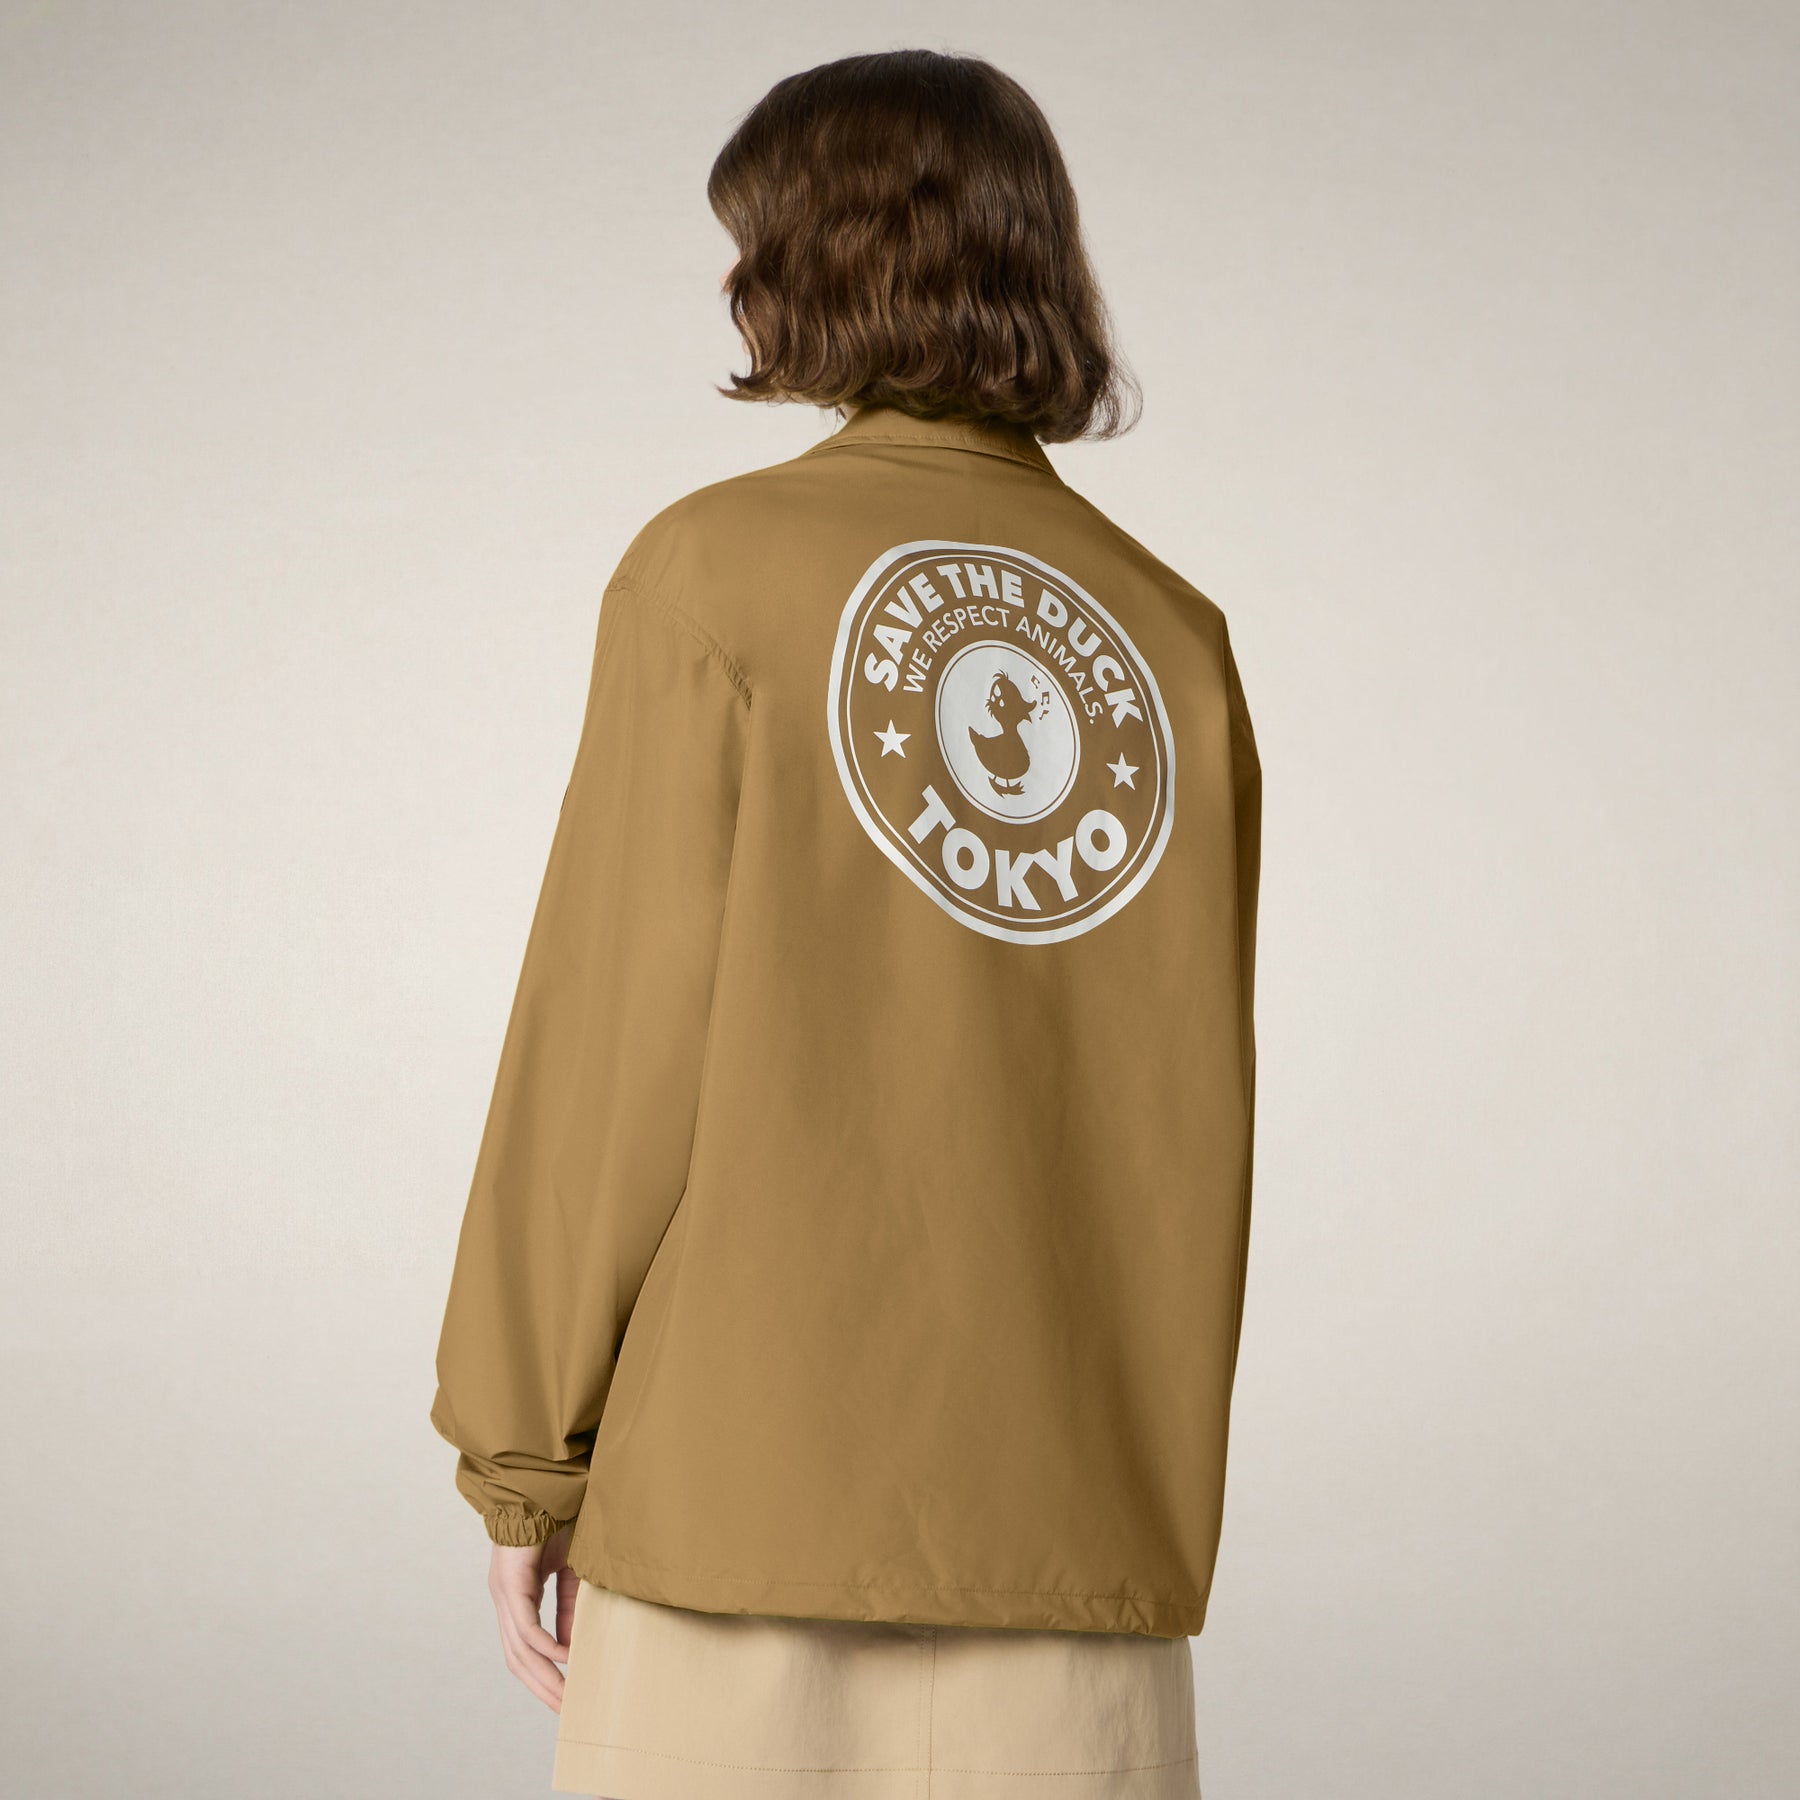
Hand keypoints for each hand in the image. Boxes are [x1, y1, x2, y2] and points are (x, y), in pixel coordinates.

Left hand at [488, 1523, 576, 1710]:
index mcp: (517, 1600)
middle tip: (565, 1712)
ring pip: (519, 1651)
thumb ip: (569, 1610)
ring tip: (565, 1697)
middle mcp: (505, 1603)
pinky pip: (527, 1626)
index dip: (543, 1677)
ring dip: (543, 1677)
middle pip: (519, 1661)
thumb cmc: (557, 1524)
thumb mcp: (570, 1574)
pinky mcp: (510, 1584)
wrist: (544, 1489)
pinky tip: (565, 1658)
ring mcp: (504, 1595)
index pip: (525, 1651)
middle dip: (543, 1688)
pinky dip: (545, 1646)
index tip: (564, 1699)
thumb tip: (571, 1649)